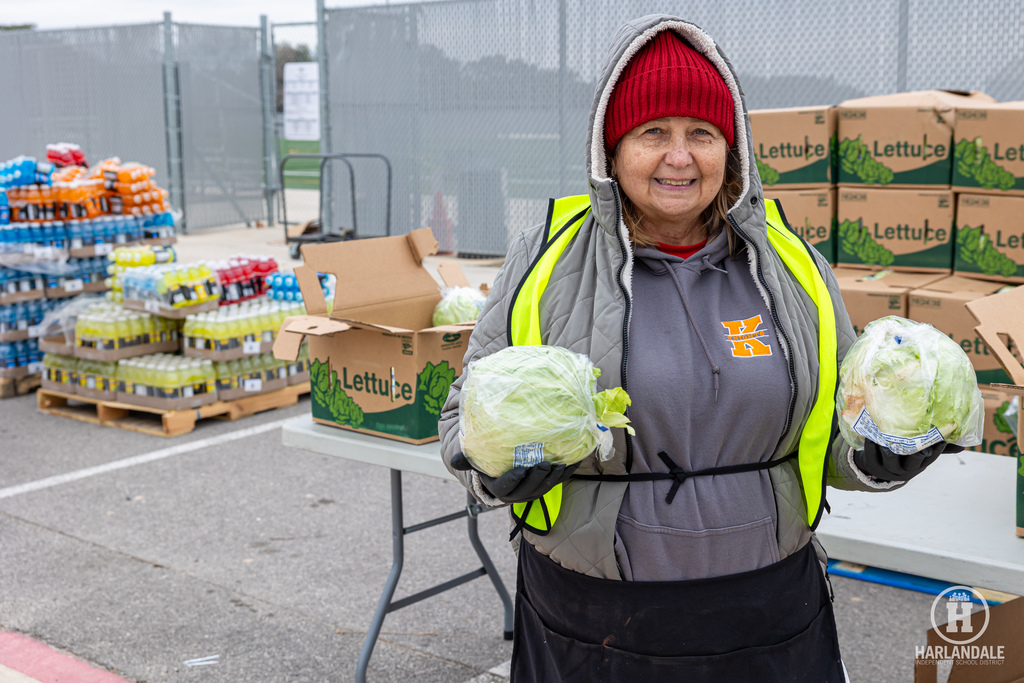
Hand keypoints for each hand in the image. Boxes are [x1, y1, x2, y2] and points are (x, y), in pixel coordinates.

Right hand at [450, 452, 578, 503]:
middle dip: (537, 478)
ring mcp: (532, 492)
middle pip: (528, 489)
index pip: (506, 487)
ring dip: (553, 478)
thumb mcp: (475, 462)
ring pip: (544, 488)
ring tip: (559, 465)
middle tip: (544, 464)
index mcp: (499, 489)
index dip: (514, 479)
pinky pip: (557, 482)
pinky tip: (573, 462)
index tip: (521, 469)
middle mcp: (516, 495)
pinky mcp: (544, 487)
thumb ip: (466, 460)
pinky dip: (566, 474)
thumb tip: (453, 461)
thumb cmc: (487, 464)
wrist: (501, 473)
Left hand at [854, 440, 962, 481]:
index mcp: (920, 465)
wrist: (881, 469)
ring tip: (889, 433)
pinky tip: (872, 436)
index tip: (939, 437)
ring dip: (890, 445)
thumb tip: (963, 444)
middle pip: (912, 459)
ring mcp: (889, 468)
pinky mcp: (873, 465)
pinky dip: (872, 445)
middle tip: (913, 436)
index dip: (935, 448)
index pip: (931, 457)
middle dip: (914, 448)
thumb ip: (940, 447)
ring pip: (891, 457)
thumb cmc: (906, 456)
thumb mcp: (922, 454)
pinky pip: (872, 456)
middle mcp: (907, 469)